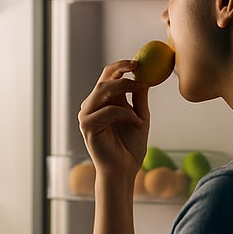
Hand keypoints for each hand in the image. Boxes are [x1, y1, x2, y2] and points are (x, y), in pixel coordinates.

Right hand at [78, 59, 149, 178]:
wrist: (124, 171)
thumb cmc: (131, 148)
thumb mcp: (140, 118)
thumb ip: (139, 99)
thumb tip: (145, 77)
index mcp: (104, 103)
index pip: (108, 77)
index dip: (121, 66)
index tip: (137, 62)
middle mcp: (92, 107)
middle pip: (103, 79)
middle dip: (120, 69)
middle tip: (137, 66)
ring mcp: (87, 116)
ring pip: (103, 90)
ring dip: (124, 87)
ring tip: (140, 91)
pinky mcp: (88, 126)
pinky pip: (108, 111)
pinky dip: (126, 113)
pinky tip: (138, 122)